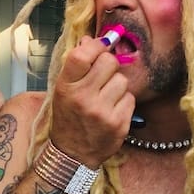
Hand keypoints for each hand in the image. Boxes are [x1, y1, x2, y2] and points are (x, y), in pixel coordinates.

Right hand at [50, 35, 135, 166]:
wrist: (72, 154)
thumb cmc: (68, 117)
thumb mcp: (63, 90)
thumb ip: (77, 66)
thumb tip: (91, 39)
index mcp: (66, 87)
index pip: (82, 55)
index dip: (96, 44)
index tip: (103, 43)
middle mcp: (83, 98)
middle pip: (108, 62)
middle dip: (109, 65)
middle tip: (102, 76)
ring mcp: (102, 112)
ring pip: (122, 80)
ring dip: (117, 85)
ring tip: (106, 97)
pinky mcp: (119, 124)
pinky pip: (130, 98)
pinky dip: (123, 102)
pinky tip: (112, 110)